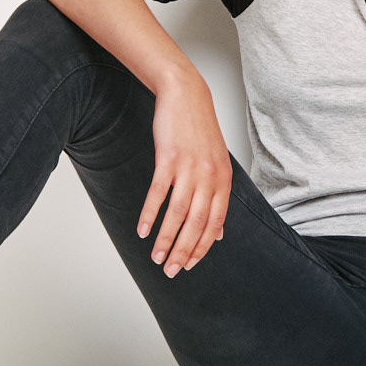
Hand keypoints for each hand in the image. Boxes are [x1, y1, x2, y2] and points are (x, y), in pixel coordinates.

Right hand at [137, 77, 231, 276]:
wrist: (186, 95)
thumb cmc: (199, 131)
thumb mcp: (217, 163)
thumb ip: (218, 197)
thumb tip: (220, 232)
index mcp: (223, 181)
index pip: (215, 225)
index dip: (202, 248)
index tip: (189, 265)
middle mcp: (209, 177)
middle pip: (196, 224)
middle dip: (183, 252)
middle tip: (170, 271)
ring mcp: (189, 168)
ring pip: (177, 214)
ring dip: (165, 239)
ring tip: (155, 257)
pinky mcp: (168, 159)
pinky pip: (158, 194)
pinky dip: (149, 214)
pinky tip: (142, 230)